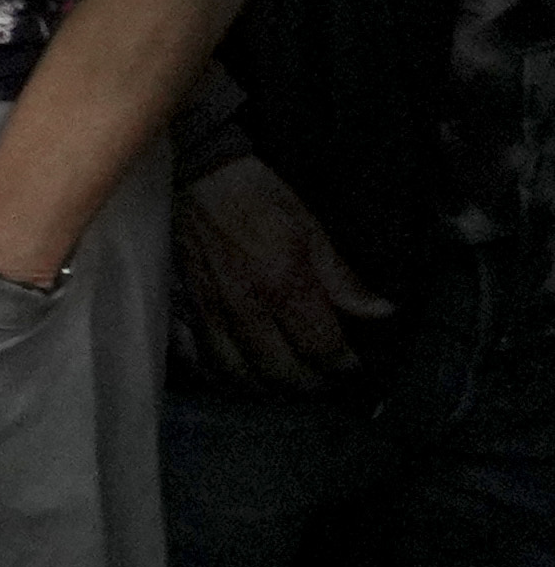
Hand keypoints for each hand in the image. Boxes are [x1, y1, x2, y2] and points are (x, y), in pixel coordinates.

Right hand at [176, 152, 392, 390]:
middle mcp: (247, 309)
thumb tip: (382, 312)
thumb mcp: (312, 230)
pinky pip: (197, 360)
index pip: (322, 347)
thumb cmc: (259, 198)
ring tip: (284, 386)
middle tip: (324, 381)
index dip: (343, 364)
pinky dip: (217, 377)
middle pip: (281, 372)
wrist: (198, 176)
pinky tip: (233, 378)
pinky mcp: (184, 310)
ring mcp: (210, 314)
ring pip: (238, 375)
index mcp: (285, 286)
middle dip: (309, 385)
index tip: (353, 364)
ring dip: (265, 389)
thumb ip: (344, 278)